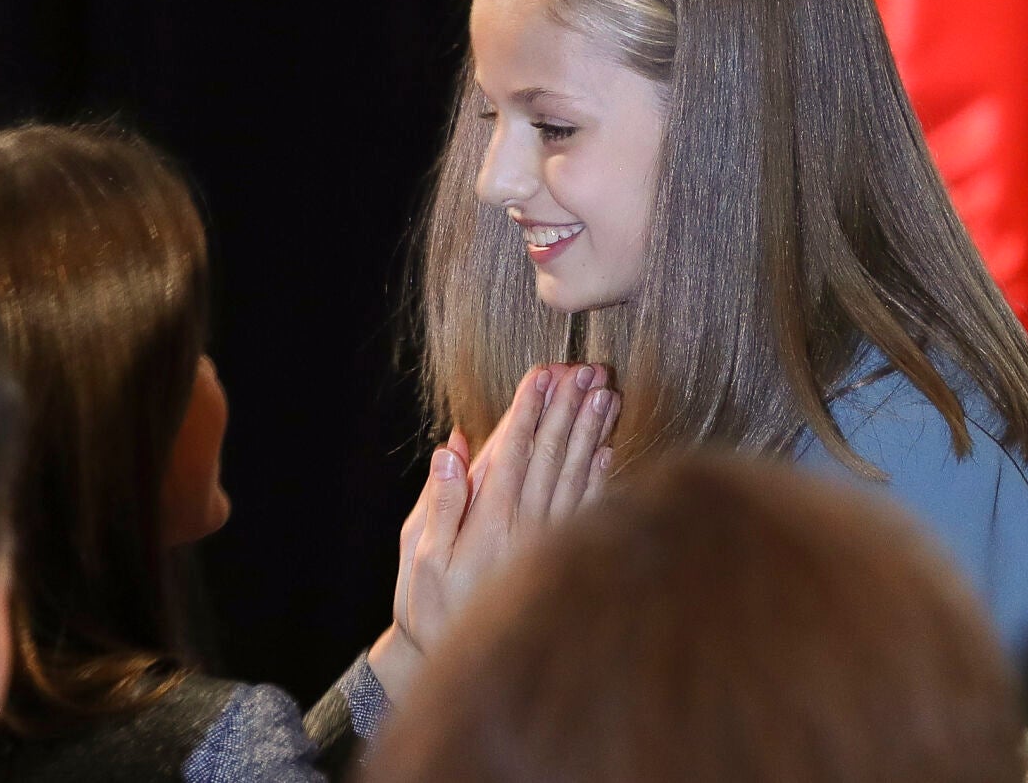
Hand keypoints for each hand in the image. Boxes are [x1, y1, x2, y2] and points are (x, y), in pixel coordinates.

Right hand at [368, 363, 619, 695]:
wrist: (456, 659)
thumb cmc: (430, 605)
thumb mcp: (419, 556)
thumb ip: (440, 501)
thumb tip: (452, 448)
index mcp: (489, 521)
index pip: (514, 452)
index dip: (530, 410)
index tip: (544, 373)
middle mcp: (525, 526)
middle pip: (552, 455)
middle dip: (568, 408)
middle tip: (586, 368)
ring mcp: (548, 541)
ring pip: (575, 474)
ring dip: (591, 431)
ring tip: (605, 392)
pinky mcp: (560, 556)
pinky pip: (586, 509)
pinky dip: (599, 476)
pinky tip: (608, 450)